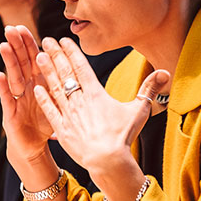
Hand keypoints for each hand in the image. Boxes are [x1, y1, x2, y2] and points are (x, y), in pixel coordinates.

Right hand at [0, 25, 54, 162]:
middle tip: (10, 28)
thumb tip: (76, 64)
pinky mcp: (11, 113)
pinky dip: (2, 87)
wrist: (34, 148)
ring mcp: (17, 99)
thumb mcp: (60, 101)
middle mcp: (26, 87)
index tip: (24, 27)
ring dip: (8, 60)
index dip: (29, 43)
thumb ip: (64, 84)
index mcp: (39, 81)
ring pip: (13, 76)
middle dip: (16, 45)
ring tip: (3, 45)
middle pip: (20, 62)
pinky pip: (7, 98)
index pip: (33, 58)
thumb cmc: (46, 123)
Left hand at [34, 37, 168, 183]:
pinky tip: (35, 88)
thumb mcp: (139, 110)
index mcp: (96, 94)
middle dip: (55, 55)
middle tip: (45, 40)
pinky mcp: (61, 129)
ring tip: (38, 57)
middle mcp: (80, 101)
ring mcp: (69, 114)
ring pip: (55, 88)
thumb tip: (165, 71)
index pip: (81, 67)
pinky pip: (50, 111)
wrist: (108, 160)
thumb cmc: (124, 136)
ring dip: (46, 72)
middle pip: (65, 73)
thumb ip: (149, 89)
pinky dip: (43, 99)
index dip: (71, 52)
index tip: (63, 39)